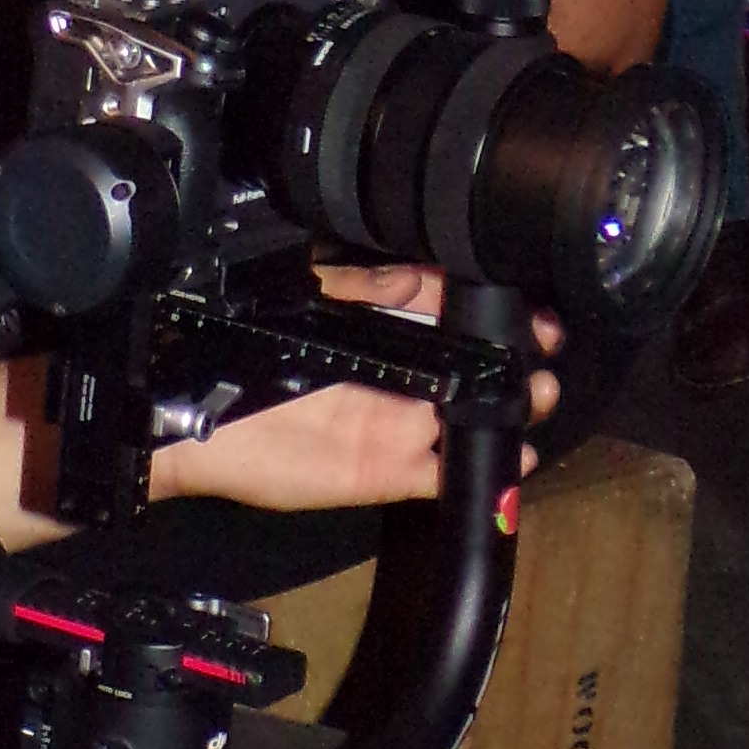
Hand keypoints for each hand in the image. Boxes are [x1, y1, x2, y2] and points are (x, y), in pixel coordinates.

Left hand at [151, 260, 556, 517]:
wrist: (203, 420)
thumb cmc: (251, 355)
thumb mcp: (316, 303)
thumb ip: (372, 290)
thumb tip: (424, 272)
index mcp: (385, 341)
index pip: (455, 330)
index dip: (498, 327)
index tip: (534, 322)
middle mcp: (397, 385)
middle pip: (474, 382)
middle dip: (518, 373)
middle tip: (544, 367)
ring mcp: (394, 432)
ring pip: (468, 426)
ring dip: (509, 417)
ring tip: (538, 401)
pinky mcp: (384, 475)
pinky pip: (441, 476)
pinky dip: (479, 470)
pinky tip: (513, 456)